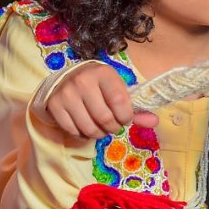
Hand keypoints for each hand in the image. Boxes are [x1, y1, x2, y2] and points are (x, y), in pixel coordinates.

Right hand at [33, 62, 158, 138]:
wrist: (67, 78)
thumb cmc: (100, 86)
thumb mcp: (118, 90)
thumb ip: (136, 108)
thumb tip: (154, 122)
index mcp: (104, 73)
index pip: (120, 101)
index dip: (126, 117)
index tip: (126, 119)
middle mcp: (83, 81)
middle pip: (104, 118)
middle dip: (113, 128)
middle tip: (113, 126)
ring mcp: (66, 93)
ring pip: (88, 127)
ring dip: (99, 134)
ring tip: (101, 128)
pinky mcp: (54, 105)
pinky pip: (72, 130)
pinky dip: (82, 135)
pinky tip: (86, 127)